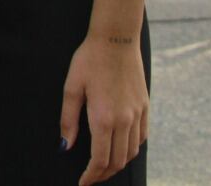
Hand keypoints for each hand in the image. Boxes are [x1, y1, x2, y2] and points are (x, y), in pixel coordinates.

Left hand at [60, 33, 148, 185]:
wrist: (116, 38)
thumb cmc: (89, 60)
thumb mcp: (72, 87)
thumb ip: (68, 120)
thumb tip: (64, 147)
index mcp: (103, 118)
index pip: (100, 160)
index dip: (91, 176)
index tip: (83, 183)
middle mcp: (124, 120)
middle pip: (117, 161)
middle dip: (103, 174)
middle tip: (91, 177)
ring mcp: (137, 114)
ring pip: (132, 152)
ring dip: (118, 164)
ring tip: (104, 167)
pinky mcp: (145, 106)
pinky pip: (142, 137)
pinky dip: (132, 149)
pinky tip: (121, 148)